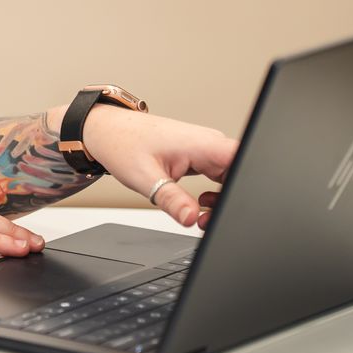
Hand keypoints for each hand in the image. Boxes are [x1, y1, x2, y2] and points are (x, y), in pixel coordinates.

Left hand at [79, 106, 237, 229]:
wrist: (107, 131)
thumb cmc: (123, 145)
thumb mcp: (146, 178)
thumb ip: (172, 200)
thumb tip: (191, 218)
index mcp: (204, 144)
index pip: (244, 164)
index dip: (245, 188)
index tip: (229, 209)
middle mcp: (209, 143)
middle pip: (239, 174)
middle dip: (229, 201)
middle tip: (206, 221)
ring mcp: (205, 148)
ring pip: (230, 177)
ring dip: (221, 199)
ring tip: (200, 216)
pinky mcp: (199, 154)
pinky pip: (218, 175)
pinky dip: (213, 193)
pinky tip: (198, 203)